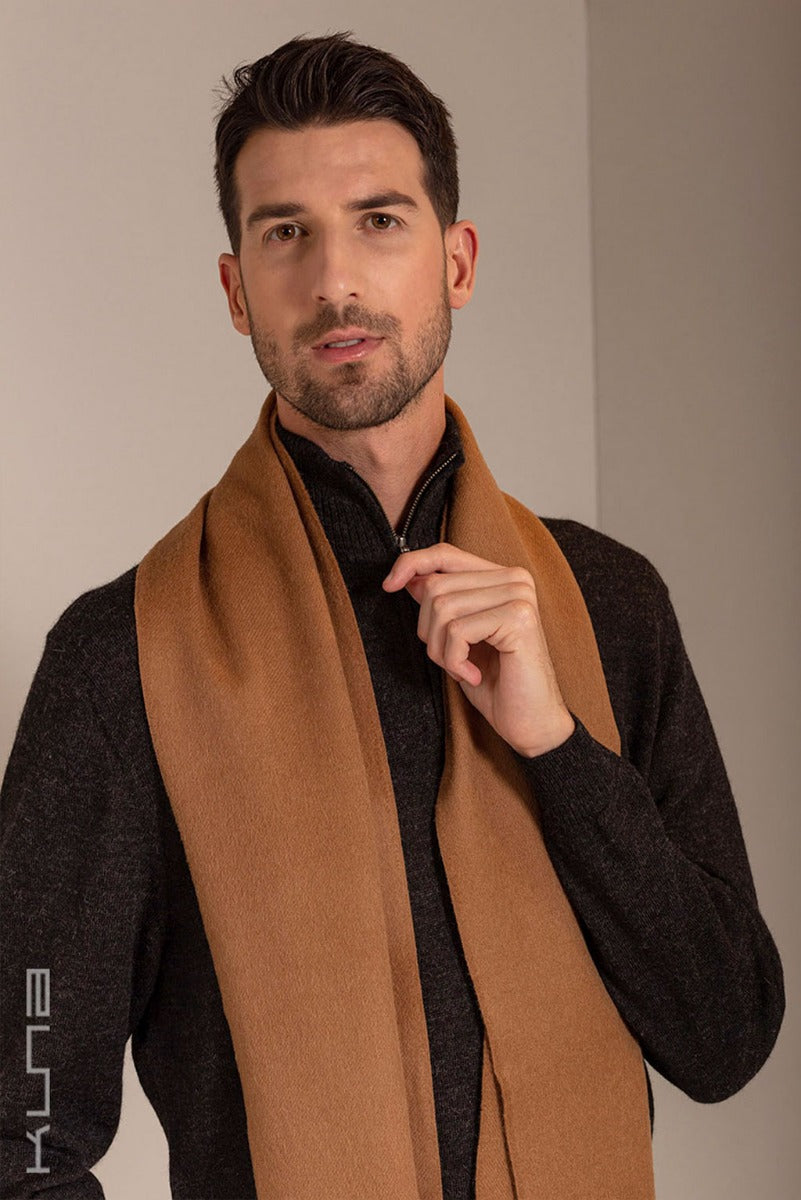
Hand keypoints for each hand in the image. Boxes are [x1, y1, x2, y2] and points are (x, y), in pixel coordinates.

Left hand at [382, 542, 574, 756]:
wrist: (530, 722)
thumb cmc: (495, 682)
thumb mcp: (458, 637)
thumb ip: (442, 602)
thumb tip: (409, 577)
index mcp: (502, 577)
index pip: (446, 553)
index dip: (412, 564)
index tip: (388, 586)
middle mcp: (515, 579)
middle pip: (436, 585)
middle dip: (428, 629)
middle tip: (449, 660)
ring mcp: (519, 596)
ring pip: (443, 608)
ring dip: (440, 650)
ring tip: (462, 669)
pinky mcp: (518, 618)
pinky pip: (457, 630)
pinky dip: (454, 661)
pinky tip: (472, 675)